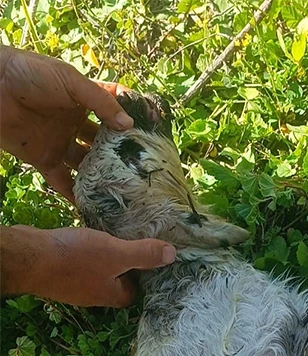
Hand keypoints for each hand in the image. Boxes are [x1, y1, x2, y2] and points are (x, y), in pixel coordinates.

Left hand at [0, 46, 133, 198]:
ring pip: (87, 164)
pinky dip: (75, 194)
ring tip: (125, 191)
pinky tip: (94, 206)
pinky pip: (62, 181)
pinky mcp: (42, 159)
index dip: (132, 121)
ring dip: (103, 176)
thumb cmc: (29, 74)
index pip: (114, 112)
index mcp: (83, 101)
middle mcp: (74, 123)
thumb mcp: (71, 81)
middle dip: (121, 155)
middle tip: (143, 170)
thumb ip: (101, 103)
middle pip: (103, 143)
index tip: (154, 134)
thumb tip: (129, 126)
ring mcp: (59, 142)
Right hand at [0, 225, 174, 306]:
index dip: (148, 276)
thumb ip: (143, 254)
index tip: (156, 257)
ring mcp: (74, 283)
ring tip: (119, 235)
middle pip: (119, 280)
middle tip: (140, 242)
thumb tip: (173, 255)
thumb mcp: (116, 253)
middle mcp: (94, 293)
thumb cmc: (74, 259)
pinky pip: (81, 260)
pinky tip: (91, 233)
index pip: (137, 291)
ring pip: (99, 269)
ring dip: (108, 255)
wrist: (26, 257)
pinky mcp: (59, 269)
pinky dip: (88, 248)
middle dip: (129, 264)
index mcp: (112, 295)